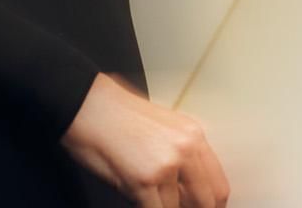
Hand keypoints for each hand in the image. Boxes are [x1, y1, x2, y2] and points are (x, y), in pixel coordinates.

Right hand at [60, 72, 230, 206]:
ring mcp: (166, 166)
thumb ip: (179, 158)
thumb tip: (185, 191)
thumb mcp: (160, 128)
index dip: (212, 205)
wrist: (84, 103)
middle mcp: (185, 149)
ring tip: (144, 194)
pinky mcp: (143, 181)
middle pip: (206, 202)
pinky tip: (134, 197)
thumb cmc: (112, 113)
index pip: (218, 185)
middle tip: (174, 207)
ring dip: (161, 206)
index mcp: (192, 135)